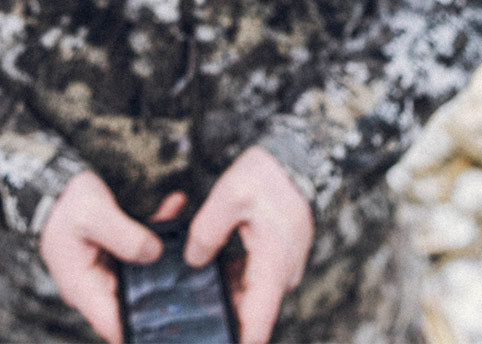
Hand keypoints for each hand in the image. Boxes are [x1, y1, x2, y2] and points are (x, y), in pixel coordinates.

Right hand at [39, 171, 185, 343]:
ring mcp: (108, 268)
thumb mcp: (92, 215)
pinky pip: (142, 247)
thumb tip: (154, 252)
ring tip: (188, 236)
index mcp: (83, 287)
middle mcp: (97, 283)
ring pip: (143, 272)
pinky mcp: (117, 250)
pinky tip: (175, 206)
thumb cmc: (65, 203)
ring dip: (165, 254)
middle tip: (191, 275)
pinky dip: (158, 229)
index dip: (139, 327)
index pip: (113, 324)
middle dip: (162, 290)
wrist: (55, 181)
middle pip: (134, 300)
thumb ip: (123, 235)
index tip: (169, 319)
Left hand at [185, 147, 313, 343]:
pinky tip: (209, 263)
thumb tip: (193, 261)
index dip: (234, 339)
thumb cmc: (268, 174)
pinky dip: (232, 275)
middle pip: (248, 311)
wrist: (294, 156)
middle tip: (187, 304)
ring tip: (194, 280)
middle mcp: (283, 274)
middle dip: (219, 309)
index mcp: (274, 266)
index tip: (209, 338)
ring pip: (248, 295)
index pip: (256, 326)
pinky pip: (252, 278)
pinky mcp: (277, 259)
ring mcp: (282, 268)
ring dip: (224, 290)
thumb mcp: (228, 196)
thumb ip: (207, 232)